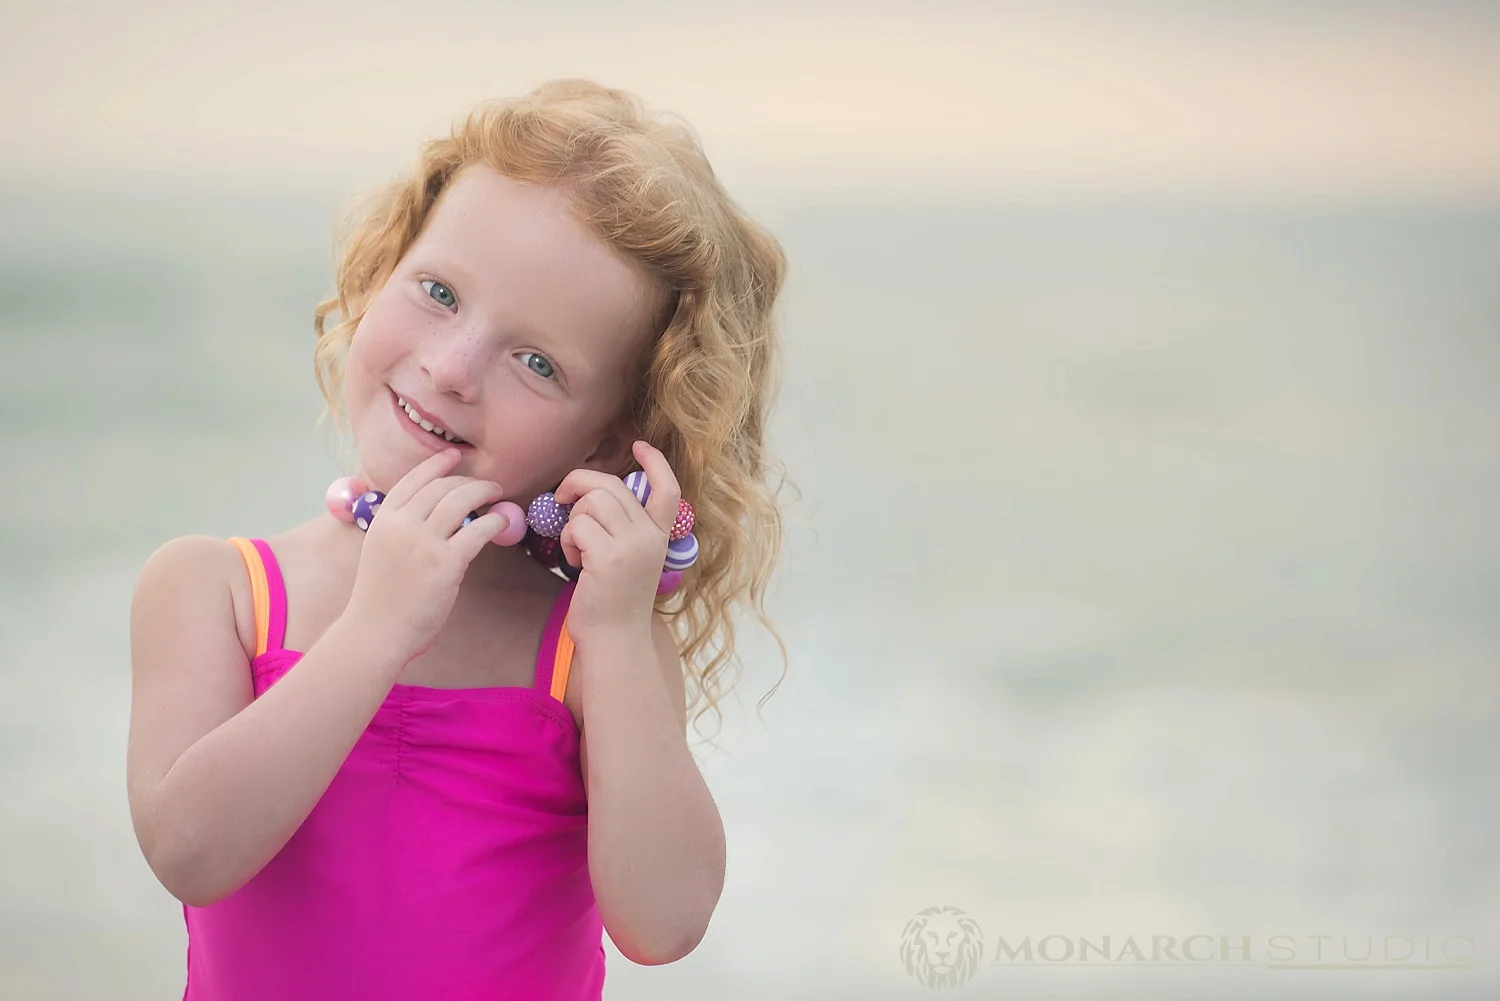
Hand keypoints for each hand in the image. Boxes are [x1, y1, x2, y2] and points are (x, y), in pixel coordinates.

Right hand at [343, 448, 512, 661]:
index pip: (413, 479)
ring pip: (461, 500)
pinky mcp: (445, 563)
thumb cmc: (380, 598)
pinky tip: (501, 520)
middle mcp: (401, 525)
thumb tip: (434, 512)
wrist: (375, 632)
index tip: (454, 456)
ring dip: (484, 491)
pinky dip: (494, 520)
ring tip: (497, 494)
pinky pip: (478, 530)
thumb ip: (402, 528)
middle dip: (467, 480)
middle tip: (486, 484)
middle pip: (441, 487)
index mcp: (383, 519)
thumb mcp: (380, 551)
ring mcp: (423, 543)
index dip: (437, 464)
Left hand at [553, 440, 680, 638]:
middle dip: (578, 484)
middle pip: (610, 486)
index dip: (655, 463)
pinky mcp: (608, 558)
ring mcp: (631, 546)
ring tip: (576, 548)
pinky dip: (567, 541)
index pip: (668, 489)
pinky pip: (577, 526)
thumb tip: (591, 494)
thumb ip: (623, 527)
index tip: (640, 445)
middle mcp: (650, 537)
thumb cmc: (614, 601)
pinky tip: (574, 563)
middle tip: (563, 499)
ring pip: (592, 501)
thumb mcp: (631, 559)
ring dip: (573, 520)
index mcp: (659, 536)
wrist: (614, 640)